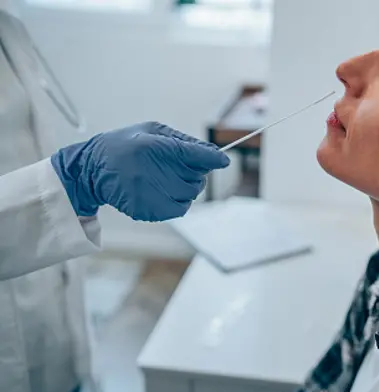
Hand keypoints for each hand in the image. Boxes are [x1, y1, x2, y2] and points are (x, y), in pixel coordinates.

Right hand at [51, 121, 229, 221]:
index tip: (223, 160)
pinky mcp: (150, 211)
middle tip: (180, 166)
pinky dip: (178, 200)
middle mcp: (156, 172)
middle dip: (196, 172)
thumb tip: (214, 154)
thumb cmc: (126, 145)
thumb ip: (184, 142)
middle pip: (198, 178)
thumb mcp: (152, 131)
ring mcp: (153, 194)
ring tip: (168, 178)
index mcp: (156, 147)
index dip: (214, 158)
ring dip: (187, 187)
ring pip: (191, 195)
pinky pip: (180, 208)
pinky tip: (163, 190)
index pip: (199, 155)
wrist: (92, 170)